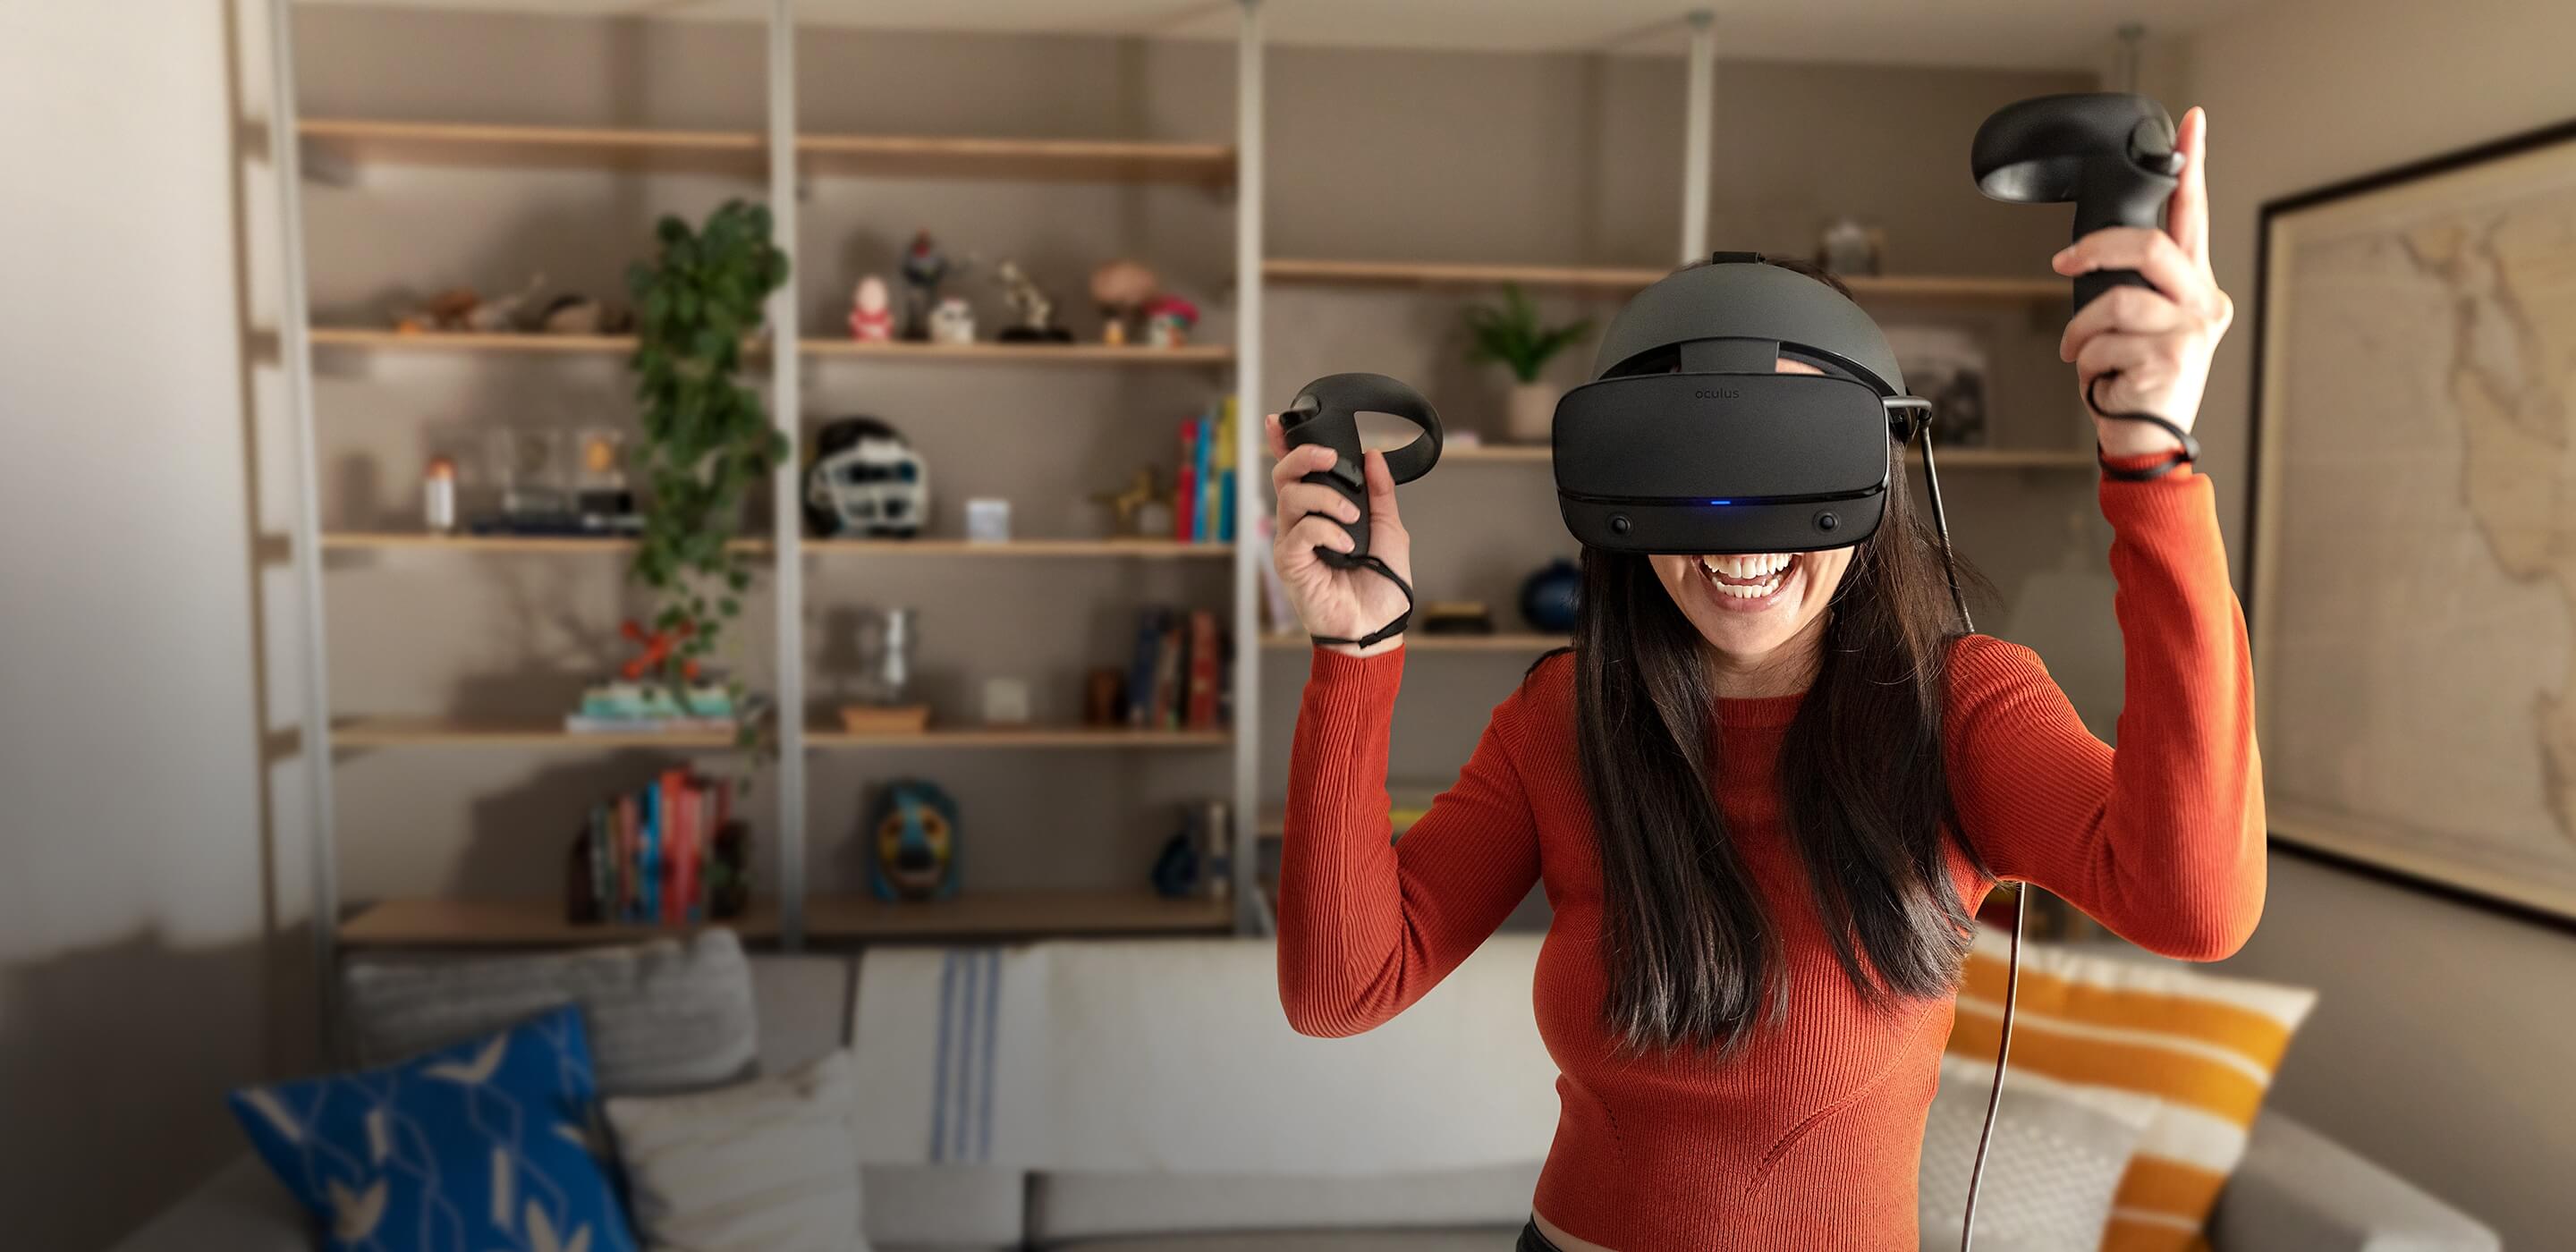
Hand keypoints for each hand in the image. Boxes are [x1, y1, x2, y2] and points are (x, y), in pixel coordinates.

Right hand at [1265, 413, 1412, 657]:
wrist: (1376, 627)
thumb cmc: (1380, 586)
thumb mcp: (1390, 529)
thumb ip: (1381, 492)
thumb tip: (1374, 456)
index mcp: (1321, 512)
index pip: (1296, 472)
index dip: (1284, 444)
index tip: (1279, 421)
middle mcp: (1300, 524)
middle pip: (1283, 475)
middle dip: (1304, 456)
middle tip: (1332, 459)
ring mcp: (1292, 543)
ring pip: (1290, 497)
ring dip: (1325, 498)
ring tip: (1352, 517)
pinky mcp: (1290, 563)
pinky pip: (1300, 531)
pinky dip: (1326, 529)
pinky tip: (1345, 543)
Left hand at [2053, 106, 2234, 459]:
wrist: (2146, 443)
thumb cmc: (2136, 382)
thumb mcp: (2141, 325)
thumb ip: (2135, 285)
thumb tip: (2094, 253)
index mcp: (2196, 286)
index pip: (2194, 215)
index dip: (2193, 165)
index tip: (2192, 122)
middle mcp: (2204, 303)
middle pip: (2148, 246)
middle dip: (2094, 249)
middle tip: (2064, 263)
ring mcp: (2191, 331)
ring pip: (2115, 300)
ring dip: (2079, 332)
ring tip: (2079, 353)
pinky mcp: (2170, 359)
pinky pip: (2102, 342)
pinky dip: (2084, 362)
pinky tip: (2100, 380)